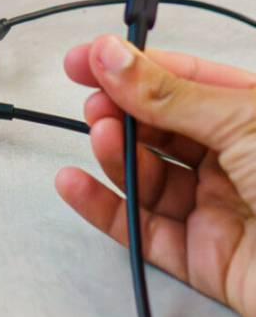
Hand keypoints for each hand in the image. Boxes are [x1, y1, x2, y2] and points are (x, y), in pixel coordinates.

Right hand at [57, 34, 255, 316]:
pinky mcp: (204, 259)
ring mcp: (221, 210)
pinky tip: (77, 183)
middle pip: (161, 128)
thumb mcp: (244, 124)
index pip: (184, 80)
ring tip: (100, 138)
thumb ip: (168, 93)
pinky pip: (141, 229)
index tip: (85, 59)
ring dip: (113, 153)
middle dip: (120, 111)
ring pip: (147, 175)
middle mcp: (240, 162)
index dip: (132, 67)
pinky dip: (103, 207)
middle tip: (95, 104)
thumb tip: (114, 57)